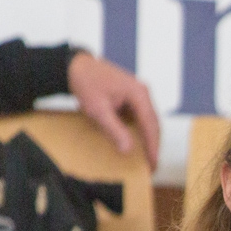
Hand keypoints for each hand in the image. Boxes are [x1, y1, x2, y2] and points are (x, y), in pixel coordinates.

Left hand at [66, 51, 159, 168]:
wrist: (75, 66)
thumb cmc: (86, 84)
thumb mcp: (98, 110)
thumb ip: (115, 130)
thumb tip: (128, 149)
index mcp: (139, 94)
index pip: (151, 125)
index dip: (153, 146)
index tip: (153, 163)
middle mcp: (143, 92)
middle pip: (154, 123)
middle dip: (153, 144)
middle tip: (151, 164)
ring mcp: (139, 93)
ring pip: (149, 120)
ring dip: (148, 137)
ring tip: (146, 154)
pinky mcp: (132, 95)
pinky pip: (141, 115)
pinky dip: (140, 129)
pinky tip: (137, 139)